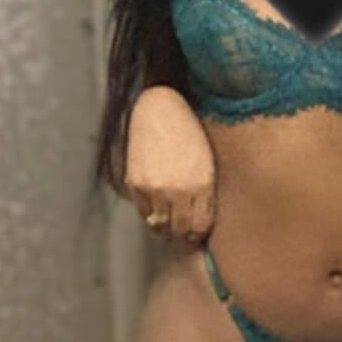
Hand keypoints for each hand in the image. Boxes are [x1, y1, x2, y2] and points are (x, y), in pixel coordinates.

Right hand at [125, 85, 216, 242]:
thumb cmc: (188, 132)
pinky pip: (142, 211)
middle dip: (181, 233)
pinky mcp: (135, 183)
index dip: (197, 233)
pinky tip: (154, 207)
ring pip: (158, 225)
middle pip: (178, 230)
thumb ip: (203, 191)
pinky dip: (149, 213)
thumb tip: (198, 219)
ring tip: (168, 221)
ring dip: (164, 226)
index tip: (196, 234)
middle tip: (181, 232)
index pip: (199, 226)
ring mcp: (154, 188)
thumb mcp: (205, 161)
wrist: (160, 108)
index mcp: (200, 185)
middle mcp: (177, 191)